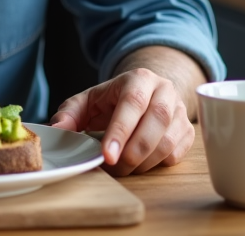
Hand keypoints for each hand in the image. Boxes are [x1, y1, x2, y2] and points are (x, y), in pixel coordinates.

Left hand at [50, 67, 194, 175]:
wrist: (145, 93)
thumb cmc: (112, 100)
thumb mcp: (87, 101)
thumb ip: (69, 113)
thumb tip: (57, 129)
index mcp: (138, 78)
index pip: (133, 103)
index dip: (120, 131)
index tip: (107, 155)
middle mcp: (164, 90)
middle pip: (156, 121)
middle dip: (133, 150)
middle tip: (115, 167)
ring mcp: (180, 110)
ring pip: (169, 140)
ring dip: (145, 161)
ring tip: (124, 167)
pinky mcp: (188, 129)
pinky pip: (178, 153)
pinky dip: (157, 163)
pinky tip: (140, 163)